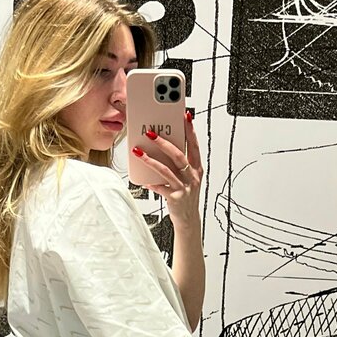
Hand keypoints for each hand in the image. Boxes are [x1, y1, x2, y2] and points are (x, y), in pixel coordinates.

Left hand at [132, 111, 202, 228]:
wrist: (188, 220)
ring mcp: (184, 188)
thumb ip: (179, 165)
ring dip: (151, 159)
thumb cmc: (186, 197)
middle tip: (151, 133)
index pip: (194, 145)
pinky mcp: (175, 198)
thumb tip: (164, 148)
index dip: (190, 130)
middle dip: (164, 143)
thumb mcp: (188, 178)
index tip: (184, 116)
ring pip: (166, 170)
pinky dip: (150, 182)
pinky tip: (143, 179)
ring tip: (139, 151)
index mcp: (197, 169)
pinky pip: (159, 187)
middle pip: (179, 155)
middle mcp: (192, 177)